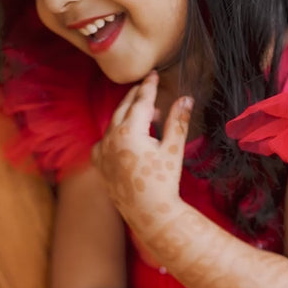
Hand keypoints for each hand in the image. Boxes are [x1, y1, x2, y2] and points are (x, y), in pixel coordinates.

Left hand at [91, 71, 192, 232]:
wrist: (148, 213)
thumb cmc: (164, 183)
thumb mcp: (173, 150)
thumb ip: (177, 121)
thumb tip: (186, 98)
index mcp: (129, 131)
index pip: (140, 101)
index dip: (148, 87)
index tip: (153, 75)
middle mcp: (111, 138)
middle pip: (123, 108)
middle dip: (135, 96)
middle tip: (146, 86)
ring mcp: (103, 151)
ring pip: (113, 123)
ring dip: (127, 114)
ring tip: (143, 112)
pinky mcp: (100, 164)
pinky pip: (104, 140)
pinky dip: (114, 132)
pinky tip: (124, 135)